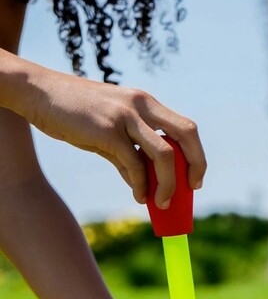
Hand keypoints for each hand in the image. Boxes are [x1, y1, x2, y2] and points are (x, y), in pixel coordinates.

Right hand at [23, 63, 206, 206]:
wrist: (40, 95)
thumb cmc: (75, 114)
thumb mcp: (109, 131)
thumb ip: (128, 155)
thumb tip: (143, 187)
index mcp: (145, 103)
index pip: (185, 128)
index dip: (196, 155)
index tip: (194, 179)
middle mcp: (141, 105)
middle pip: (186, 135)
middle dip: (195, 166)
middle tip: (191, 190)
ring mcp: (125, 117)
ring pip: (165, 154)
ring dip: (169, 184)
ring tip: (161, 203)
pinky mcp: (107, 131)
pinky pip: (135, 165)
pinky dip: (141, 186)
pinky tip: (139, 196)